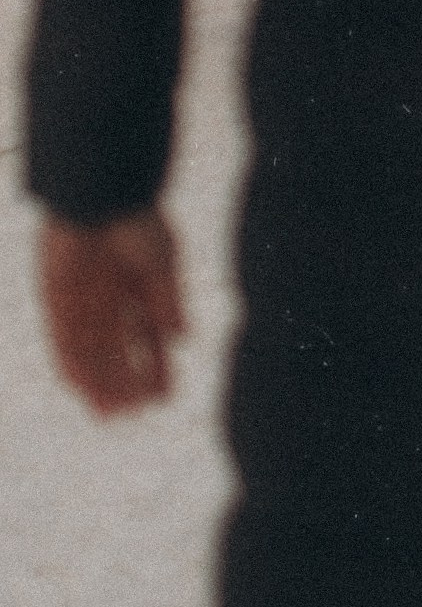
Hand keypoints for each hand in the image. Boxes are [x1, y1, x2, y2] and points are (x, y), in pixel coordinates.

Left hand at [40, 208, 185, 415]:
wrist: (100, 193)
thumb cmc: (137, 219)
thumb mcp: (163, 262)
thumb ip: (169, 302)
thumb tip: (183, 341)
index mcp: (137, 285)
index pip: (146, 337)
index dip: (155, 367)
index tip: (164, 397)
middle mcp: (108, 297)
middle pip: (117, 351)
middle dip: (126, 383)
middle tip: (135, 413)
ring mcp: (80, 299)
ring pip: (90, 352)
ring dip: (100, 383)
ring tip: (112, 413)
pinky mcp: (54, 298)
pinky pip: (61, 340)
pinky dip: (72, 366)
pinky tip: (83, 390)